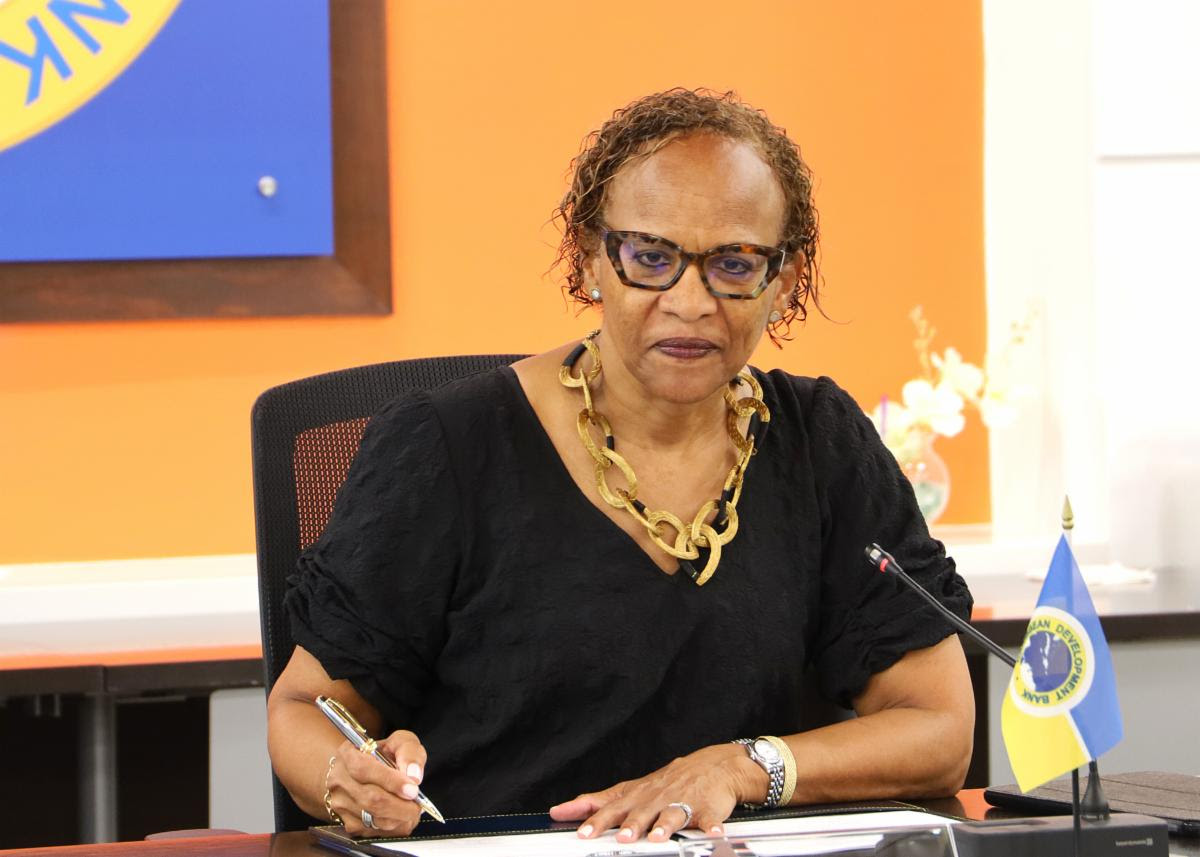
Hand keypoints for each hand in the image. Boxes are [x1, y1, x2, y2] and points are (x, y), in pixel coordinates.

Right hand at [326, 730, 427, 837]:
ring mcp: (341, 804)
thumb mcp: (401, 742)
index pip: (364, 769)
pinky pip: (374, 832)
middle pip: (369, 799)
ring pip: (372, 819)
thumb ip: (409, 752)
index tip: (413, 789)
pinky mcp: (347, 823)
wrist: (369, 772)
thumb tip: (414, 776)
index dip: (390, 781)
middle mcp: (338, 780)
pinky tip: (402, 817)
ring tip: (412, 809)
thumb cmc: (386, 754)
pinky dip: (394, 827)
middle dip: (400, 805)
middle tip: (417, 804)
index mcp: (348, 754)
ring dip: (399, 818)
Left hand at [549, 743, 766, 842]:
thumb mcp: (630, 790)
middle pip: (642, 812)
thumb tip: (560, 810)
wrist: (713, 767)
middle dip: (631, 825)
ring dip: (665, 825)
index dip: (598, 820)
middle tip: (622, 837)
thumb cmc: (667, 783)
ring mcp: (682, 802)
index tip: (583, 832)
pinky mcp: (707, 809)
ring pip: (672, 814)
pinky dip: (711, 827)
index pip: (613, 807)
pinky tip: (713, 833)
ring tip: (658, 836)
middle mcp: (657, 798)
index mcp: (637, 796)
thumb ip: (597, 802)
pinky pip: (709, 820)